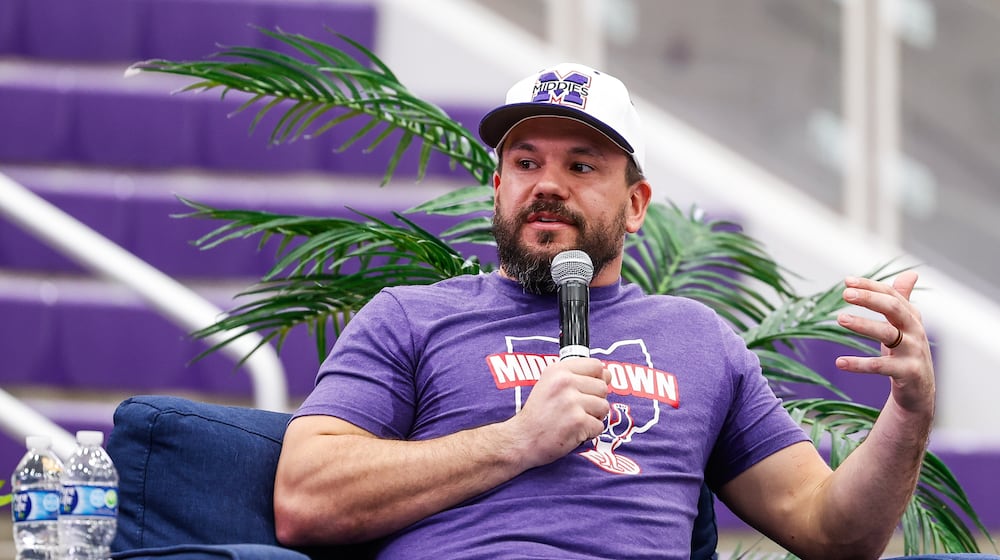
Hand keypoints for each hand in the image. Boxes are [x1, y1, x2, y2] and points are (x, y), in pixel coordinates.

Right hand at [507, 357, 609, 467]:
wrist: (521, 440)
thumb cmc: (537, 414)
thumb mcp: (549, 384)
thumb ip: (576, 376)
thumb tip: (607, 374)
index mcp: (558, 370)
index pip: (596, 365)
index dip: (597, 378)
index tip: (587, 389)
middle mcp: (565, 382)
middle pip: (602, 387)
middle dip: (594, 401)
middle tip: (576, 411)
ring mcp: (572, 402)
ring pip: (603, 407)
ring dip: (593, 418)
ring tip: (574, 421)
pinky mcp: (578, 422)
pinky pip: (599, 426)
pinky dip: (589, 433)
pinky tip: (573, 432)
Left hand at [835, 271, 934, 414]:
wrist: (920, 392)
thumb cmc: (907, 353)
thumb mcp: (904, 326)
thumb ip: (903, 300)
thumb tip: (911, 273)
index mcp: (911, 318)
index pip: (892, 295)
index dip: (870, 286)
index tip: (847, 281)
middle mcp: (915, 331)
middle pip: (894, 308)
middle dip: (870, 298)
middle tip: (845, 294)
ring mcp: (913, 352)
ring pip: (887, 334)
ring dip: (863, 325)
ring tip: (839, 318)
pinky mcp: (907, 373)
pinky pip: (880, 366)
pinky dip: (859, 364)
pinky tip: (839, 362)